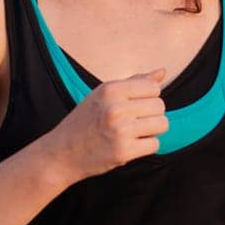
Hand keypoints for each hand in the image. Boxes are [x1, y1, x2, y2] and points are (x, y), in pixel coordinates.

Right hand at [46, 69, 167, 180]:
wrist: (62, 153)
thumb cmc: (84, 121)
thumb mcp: (102, 95)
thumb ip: (134, 82)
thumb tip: (162, 72)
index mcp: (110, 89)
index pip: (153, 88)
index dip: (149, 97)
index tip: (135, 106)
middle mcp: (116, 108)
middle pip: (160, 106)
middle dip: (151, 115)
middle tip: (133, 122)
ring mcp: (120, 131)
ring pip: (162, 125)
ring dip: (152, 131)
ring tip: (134, 133)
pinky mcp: (124, 152)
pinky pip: (155, 145)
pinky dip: (146, 147)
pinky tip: (130, 145)